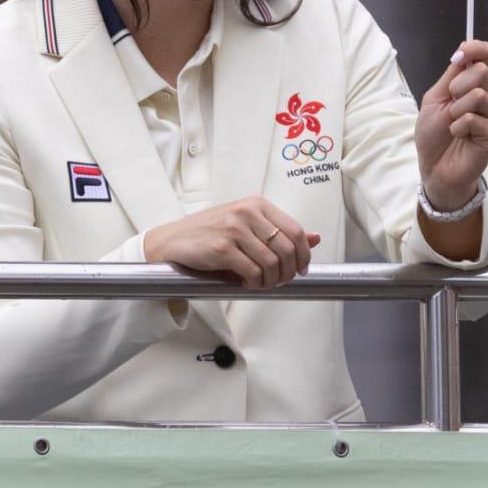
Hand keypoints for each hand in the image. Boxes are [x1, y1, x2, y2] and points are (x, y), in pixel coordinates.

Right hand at [142, 197, 321, 289]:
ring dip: (270, 282)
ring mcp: (234, 229)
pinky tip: (245, 282)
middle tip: (278, 282)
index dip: (304, 255)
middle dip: (288, 273)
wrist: (172, 240)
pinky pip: (253, 273)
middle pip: (288, 250)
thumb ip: (279, 231)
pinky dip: (254, 284)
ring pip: (272, 264)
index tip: (300, 269)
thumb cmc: (209, 234)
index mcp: (256, 204)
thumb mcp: (246, 226)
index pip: (296, 231)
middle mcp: (247, 212)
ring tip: (260, 284)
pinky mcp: (222, 247)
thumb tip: (316, 238)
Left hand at [416, 38, 487, 210]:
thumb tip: (462, 51)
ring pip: (480, 95)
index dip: (477, 49)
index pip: (484, 57)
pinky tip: (457, 135)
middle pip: (482, 72)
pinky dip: (459, 127)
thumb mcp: (434, 99)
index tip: (463, 51)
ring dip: (457, 109)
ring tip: (451, 123)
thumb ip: (450, 76)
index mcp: (470, 85)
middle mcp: (485, 97)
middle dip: (458, 85)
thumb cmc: (433, 133)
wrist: (434, 166)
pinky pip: (475, 119)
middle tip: (448, 104)